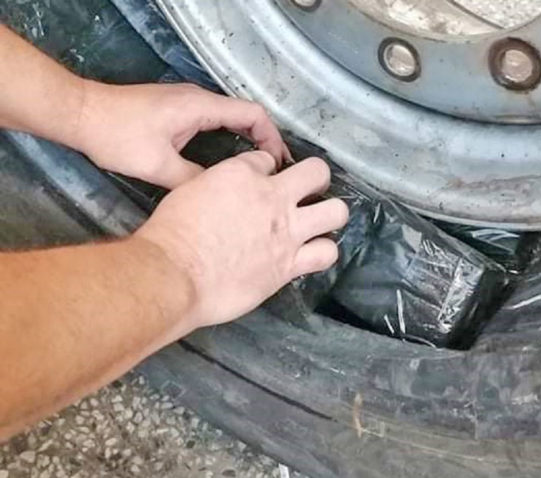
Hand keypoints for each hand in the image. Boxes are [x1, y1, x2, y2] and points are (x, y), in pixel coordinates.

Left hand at [75, 81, 290, 187]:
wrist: (79, 114)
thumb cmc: (117, 136)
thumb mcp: (158, 166)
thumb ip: (193, 181)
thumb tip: (221, 197)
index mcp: (201, 107)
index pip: (253, 114)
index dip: (272, 138)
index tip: (279, 164)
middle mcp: (199, 99)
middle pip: (246, 115)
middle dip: (265, 141)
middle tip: (276, 171)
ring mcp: (188, 102)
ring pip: (231, 118)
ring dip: (248, 140)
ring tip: (258, 170)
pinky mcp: (177, 109)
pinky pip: (215, 121)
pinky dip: (230, 138)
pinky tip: (228, 161)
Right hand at [134, 153, 347, 326]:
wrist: (175, 274)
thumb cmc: (171, 234)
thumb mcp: (190, 191)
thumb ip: (218, 187)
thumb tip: (228, 195)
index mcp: (242, 174)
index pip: (269, 160)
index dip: (267, 170)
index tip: (262, 181)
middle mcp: (272, 198)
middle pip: (317, 172)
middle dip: (315, 178)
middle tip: (307, 190)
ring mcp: (287, 231)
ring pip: (335, 212)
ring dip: (330, 214)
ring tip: (319, 221)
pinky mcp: (290, 264)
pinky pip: (326, 253)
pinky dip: (323, 251)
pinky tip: (313, 252)